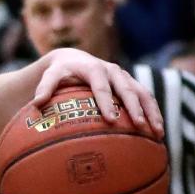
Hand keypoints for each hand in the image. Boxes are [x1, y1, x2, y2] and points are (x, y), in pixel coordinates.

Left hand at [34, 48, 163, 136]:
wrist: (74, 59)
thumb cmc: (60, 73)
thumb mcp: (50, 76)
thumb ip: (44, 88)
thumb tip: (36, 103)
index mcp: (95, 69)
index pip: (102, 87)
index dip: (107, 102)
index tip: (110, 120)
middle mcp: (114, 71)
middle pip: (127, 90)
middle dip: (135, 108)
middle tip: (139, 127)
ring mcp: (125, 78)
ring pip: (143, 94)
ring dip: (152, 113)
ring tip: (157, 133)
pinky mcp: (131, 84)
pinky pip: (146, 99)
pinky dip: (154, 114)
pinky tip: (157, 134)